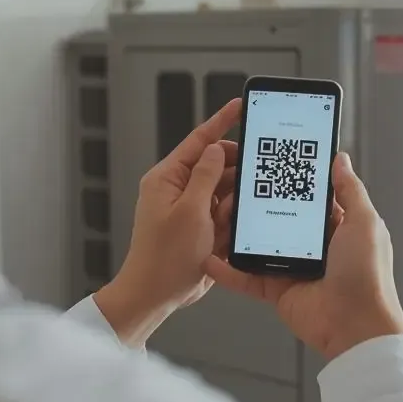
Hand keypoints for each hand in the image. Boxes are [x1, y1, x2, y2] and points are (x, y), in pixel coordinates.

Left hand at [94, 99, 240, 346]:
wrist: (156, 294)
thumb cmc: (164, 258)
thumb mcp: (190, 211)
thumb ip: (206, 175)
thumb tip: (217, 150)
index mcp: (167, 178)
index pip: (199, 141)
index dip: (222, 122)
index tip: (240, 107)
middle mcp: (177, 190)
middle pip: (217, 167)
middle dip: (234, 178)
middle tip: (247, 186)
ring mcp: (189, 209)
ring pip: (224, 193)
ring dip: (230, 207)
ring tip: (222, 225)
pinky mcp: (200, 227)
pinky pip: (224, 215)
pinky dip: (228, 224)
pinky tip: (222, 237)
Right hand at [206, 152, 402, 360]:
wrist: (355, 326)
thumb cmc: (367, 275)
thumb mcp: (364, 223)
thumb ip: (350, 190)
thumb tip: (341, 160)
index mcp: (338, 227)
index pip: (309, 198)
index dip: (292, 181)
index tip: (271, 164)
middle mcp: (314, 246)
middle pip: (279, 218)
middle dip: (257, 204)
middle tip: (233, 186)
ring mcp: (294, 268)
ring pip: (259, 245)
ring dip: (238, 234)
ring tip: (216, 216)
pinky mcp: (278, 290)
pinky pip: (248, 278)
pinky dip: (228, 271)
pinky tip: (211, 259)